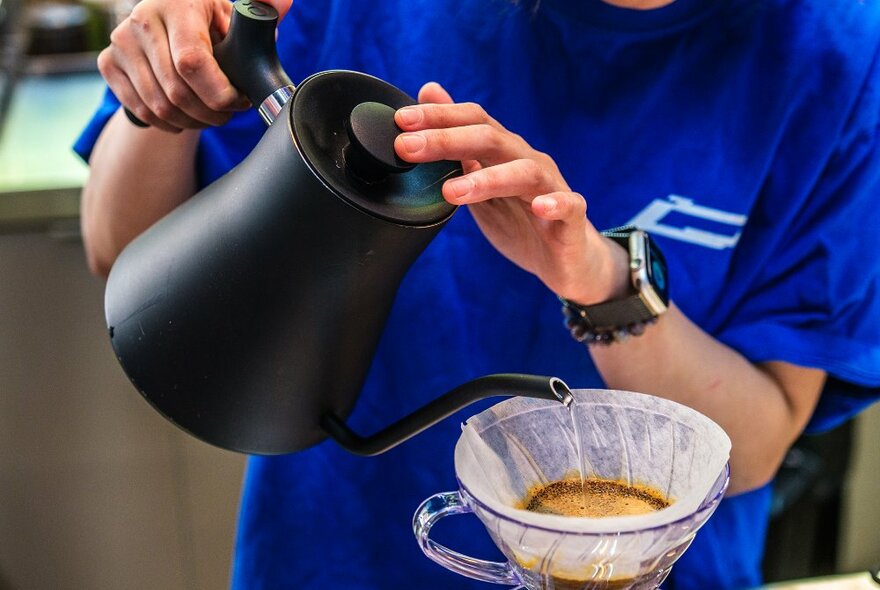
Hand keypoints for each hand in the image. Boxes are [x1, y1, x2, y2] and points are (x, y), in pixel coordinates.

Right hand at [97, 0, 291, 131]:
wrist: (166, 22)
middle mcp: (142, 20)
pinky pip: (143, 111)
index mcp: (177, 5)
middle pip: (177, 91)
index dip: (219, 93)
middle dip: (211, 112)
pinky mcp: (109, 64)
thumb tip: (285, 2)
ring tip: (211, 115)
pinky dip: (170, 123)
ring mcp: (120, 43)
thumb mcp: (234, 16)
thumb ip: (262, 11)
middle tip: (228, 113)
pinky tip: (187, 116)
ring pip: (160, 106)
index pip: (192, 62)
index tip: (238, 101)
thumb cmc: (208, 22)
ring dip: (193, 121)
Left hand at [394, 83, 628, 304]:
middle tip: (408, 148)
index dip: (438, 117)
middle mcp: (527, 161)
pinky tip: (540, 207)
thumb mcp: (479, 182)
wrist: (565, 259)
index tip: (400, 121)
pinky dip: (555, 203)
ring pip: (524, 172)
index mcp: (503, 152)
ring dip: (488, 179)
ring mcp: (551, 188)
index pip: (472, 120)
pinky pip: (569, 205)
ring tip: (453, 192)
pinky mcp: (572, 219)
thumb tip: (427, 91)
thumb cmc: (520, 218)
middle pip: (491, 139)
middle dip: (447, 140)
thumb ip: (456, 144)